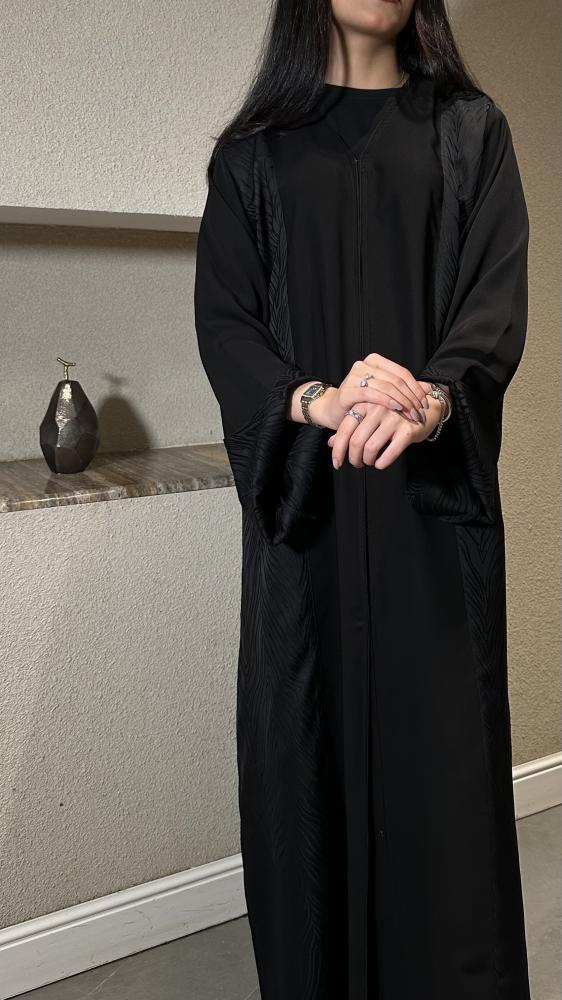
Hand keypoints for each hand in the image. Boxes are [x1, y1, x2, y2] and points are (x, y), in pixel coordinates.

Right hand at [307, 355, 431, 429]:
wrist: (334, 411)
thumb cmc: (361, 403)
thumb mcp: (385, 395)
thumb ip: (405, 389)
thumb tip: (429, 388)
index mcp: (375, 361)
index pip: (402, 373)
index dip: (416, 388)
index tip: (424, 404)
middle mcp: (364, 365)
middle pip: (396, 380)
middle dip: (411, 398)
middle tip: (419, 412)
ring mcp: (354, 376)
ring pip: (386, 386)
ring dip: (402, 402)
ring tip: (411, 414)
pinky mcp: (348, 390)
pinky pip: (371, 394)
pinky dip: (386, 401)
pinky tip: (396, 408)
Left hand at [327, 394, 442, 469]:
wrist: (425, 409)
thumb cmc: (392, 414)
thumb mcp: (368, 417)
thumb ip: (350, 428)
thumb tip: (330, 443)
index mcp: (365, 402)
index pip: (345, 429)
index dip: (338, 450)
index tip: (336, 463)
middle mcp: (377, 408)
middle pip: (356, 441)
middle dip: (353, 458)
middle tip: (357, 463)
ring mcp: (393, 418)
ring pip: (370, 448)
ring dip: (367, 461)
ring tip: (370, 462)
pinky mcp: (407, 430)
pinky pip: (389, 453)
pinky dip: (381, 463)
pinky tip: (380, 463)